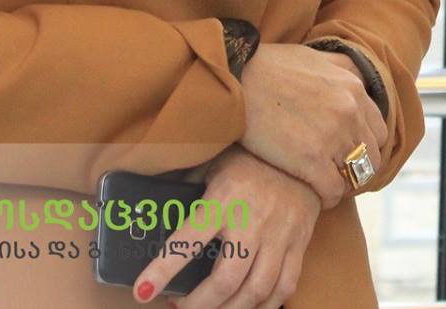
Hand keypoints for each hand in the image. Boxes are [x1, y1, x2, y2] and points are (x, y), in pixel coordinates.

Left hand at [133, 146, 319, 308]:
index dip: (162, 270)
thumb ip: (186, 187)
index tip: (142, 292)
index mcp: (224, 199)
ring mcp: (280, 235)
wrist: (303, 152)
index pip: (187, 240)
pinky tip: (247, 308)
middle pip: (226, 280)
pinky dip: (265, 307)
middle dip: (199, 305)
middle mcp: (253, 221)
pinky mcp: (299, 243)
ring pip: (256, 290)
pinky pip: (285, 287)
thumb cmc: (251, 158)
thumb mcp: (213, 164)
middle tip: (180, 307)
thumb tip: (152, 206)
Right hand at [238, 43, 389, 209]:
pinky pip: (333, 190)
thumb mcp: (313, 56)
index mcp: (353, 88)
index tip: (348, 156)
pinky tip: (316, 196)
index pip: (378, 132)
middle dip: (356, 169)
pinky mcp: (311, 159)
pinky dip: (327, 198)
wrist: (234, 79)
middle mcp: (350, 112)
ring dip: (342, 185)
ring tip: (326, 187)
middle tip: (338, 175)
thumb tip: (355, 74)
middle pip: (371, 157)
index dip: (364, 148)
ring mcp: (333, 136)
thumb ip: (340, 66)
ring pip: (355, 176)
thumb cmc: (267, 67)